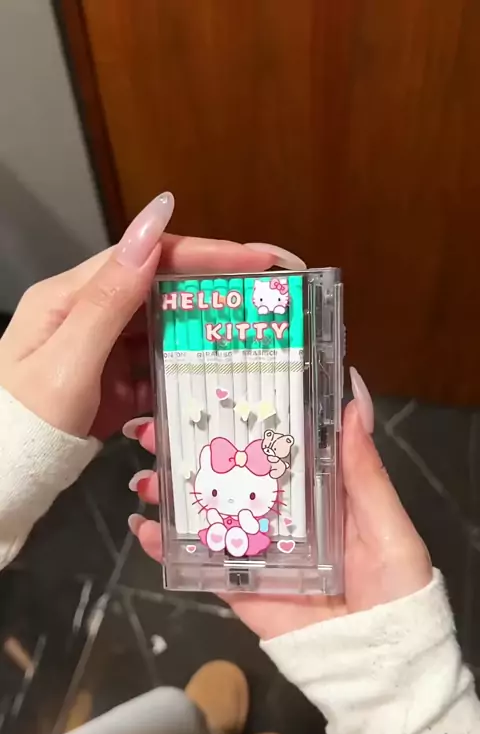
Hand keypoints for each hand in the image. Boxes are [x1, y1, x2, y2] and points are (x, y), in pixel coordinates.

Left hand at [0, 192, 295, 439]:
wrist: (5, 480)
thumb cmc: (23, 421)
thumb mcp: (68, 360)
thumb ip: (111, 298)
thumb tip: (151, 225)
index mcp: (70, 297)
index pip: (147, 257)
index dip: (206, 253)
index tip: (257, 259)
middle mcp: (88, 315)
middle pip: (160, 290)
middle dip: (215, 289)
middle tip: (269, 295)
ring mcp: (100, 351)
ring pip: (163, 331)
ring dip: (204, 332)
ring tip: (255, 333)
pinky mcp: (110, 384)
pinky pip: (155, 368)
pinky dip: (182, 372)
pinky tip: (214, 377)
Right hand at [126, 371, 431, 640]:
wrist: (381, 662)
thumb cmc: (394, 586)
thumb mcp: (386, 522)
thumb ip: (363, 470)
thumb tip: (354, 399)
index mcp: (314, 491)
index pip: (269, 446)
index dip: (234, 420)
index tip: (198, 393)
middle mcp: (279, 515)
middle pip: (227, 474)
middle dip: (186, 451)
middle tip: (150, 432)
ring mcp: (256, 551)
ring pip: (205, 513)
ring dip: (169, 493)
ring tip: (144, 481)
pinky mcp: (240, 588)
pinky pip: (200, 564)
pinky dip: (166, 549)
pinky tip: (143, 530)